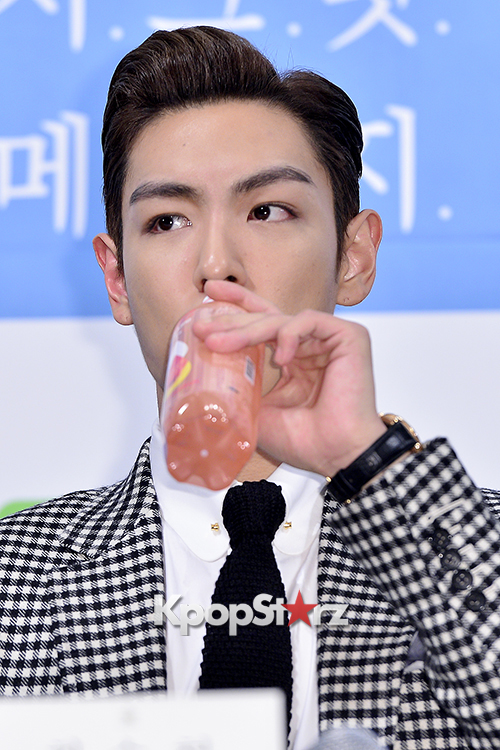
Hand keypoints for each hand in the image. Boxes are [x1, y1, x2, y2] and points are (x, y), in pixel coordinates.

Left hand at [195, 280, 385, 477]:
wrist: (337, 455)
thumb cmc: (305, 441)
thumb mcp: (258, 410)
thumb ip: (240, 387)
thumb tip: (205, 375)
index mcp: (292, 359)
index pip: (263, 322)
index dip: (238, 304)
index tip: (208, 294)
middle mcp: (310, 346)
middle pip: (266, 318)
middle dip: (232, 320)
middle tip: (202, 327)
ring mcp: (329, 340)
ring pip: (281, 320)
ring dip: (248, 330)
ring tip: (220, 344)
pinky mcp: (348, 336)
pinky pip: (309, 321)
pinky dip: (290, 335)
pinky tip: (281, 359)